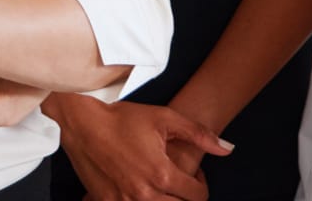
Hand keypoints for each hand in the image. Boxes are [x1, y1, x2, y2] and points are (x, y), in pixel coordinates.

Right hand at [50, 95, 229, 200]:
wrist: (83, 123)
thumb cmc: (124, 119)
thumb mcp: (165, 118)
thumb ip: (199, 134)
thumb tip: (228, 149)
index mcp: (161, 174)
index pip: (197, 196)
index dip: (202, 184)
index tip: (195, 175)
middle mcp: (144, 194)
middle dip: (187, 197)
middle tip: (180, 181)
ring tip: (163, 185)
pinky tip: (142, 189)